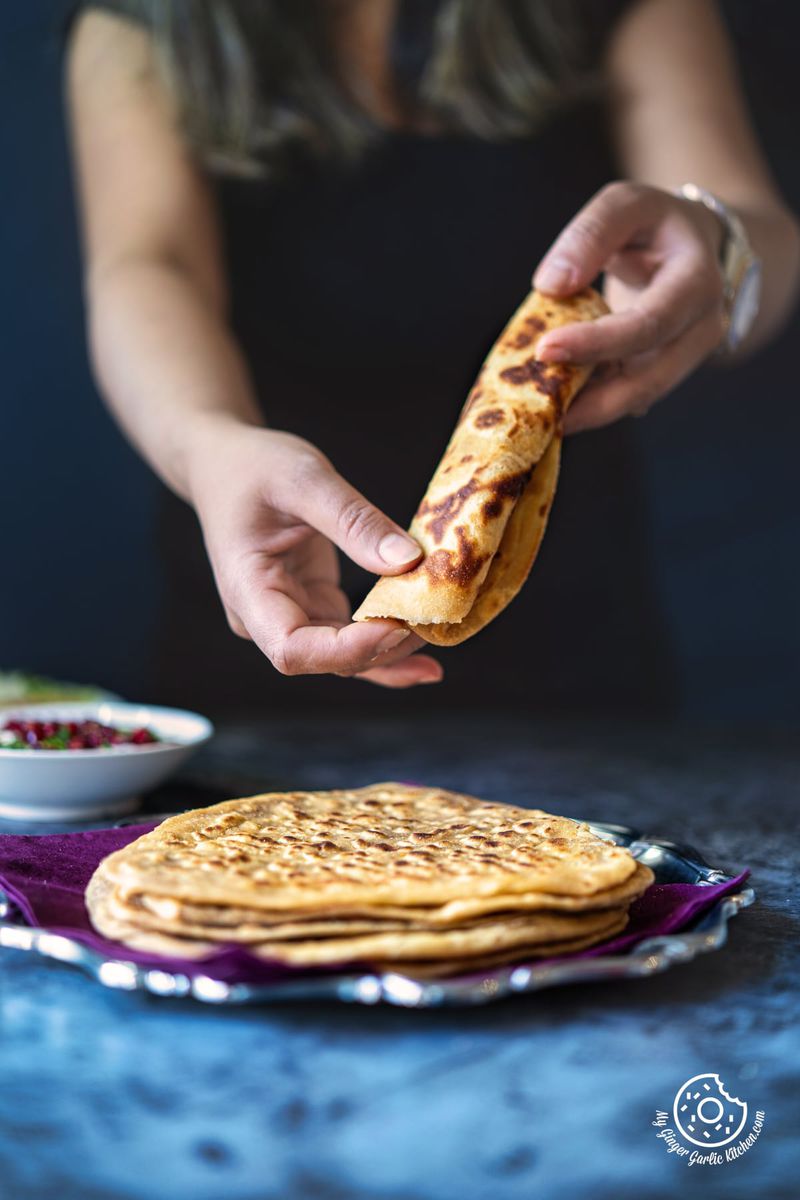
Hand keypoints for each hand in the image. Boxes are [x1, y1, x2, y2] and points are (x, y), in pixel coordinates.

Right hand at [185, 420, 443, 686]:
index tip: (398, 627)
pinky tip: (425, 657)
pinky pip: (351, 640)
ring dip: (392, 652)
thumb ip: (353, 521)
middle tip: (435, 621)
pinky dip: (387, 647)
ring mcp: (292, 615)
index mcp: (248, 590)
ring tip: (440, 632)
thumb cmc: (252, 467)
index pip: (293, 649)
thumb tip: (408, 562)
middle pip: (324, 661)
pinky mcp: (315, 605)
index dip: (346, 650)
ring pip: (344, 658)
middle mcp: (266, 617)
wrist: (226, 464)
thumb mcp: (304, 479)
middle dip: (381, 650)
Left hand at [532, 181, 726, 431]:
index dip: (597, 342)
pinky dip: (592, 404)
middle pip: (649, 379)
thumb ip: (590, 234)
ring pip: (638, 397)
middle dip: (594, 401)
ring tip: (542, 416)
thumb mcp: (628, 205)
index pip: (648, 324)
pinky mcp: (663, 370)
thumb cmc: (657, 224)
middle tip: (540, 408)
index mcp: (697, 282)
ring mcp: (685, 356)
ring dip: (589, 412)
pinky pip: (628, 395)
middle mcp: (701, 329)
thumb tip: (550, 284)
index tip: (545, 349)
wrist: (696, 247)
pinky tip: (556, 407)